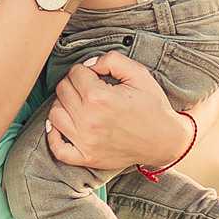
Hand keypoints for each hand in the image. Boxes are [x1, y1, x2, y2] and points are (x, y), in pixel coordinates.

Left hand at [42, 48, 194, 171]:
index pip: (75, 73)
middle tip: (88, 87)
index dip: (85, 70)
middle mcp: (88, 120)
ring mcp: (85, 141)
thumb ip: (112, 60)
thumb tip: (89, 64)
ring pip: (55, 114)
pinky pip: (58, 149)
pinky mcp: (87, 157)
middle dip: (73, 84)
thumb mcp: (139, 74)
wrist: (165, 140)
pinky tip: (60, 126)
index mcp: (99, 97)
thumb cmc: (153, 106)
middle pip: (62, 90)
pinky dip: (53, 136)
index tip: (95, 76)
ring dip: (63, 105)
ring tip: (78, 104)